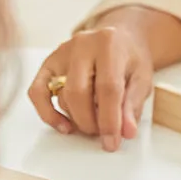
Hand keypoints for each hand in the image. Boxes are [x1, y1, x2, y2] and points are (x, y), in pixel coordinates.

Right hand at [28, 25, 152, 150]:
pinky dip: (47, 113)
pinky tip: (65, 125)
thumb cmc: (131, 57)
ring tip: (96, 122)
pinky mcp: (49, 63)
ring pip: (62, 96)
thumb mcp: (143, 77)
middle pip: (78, 93)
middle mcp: (82, 44)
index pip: (107, 87)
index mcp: (109, 43)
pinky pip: (37, 92)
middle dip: (90, 122)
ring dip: (77, 119)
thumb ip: (133, 105)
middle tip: (102, 134)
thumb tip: (126, 132)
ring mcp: (62, 52)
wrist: (120, 37)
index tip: (112, 142)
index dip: (110, 120)